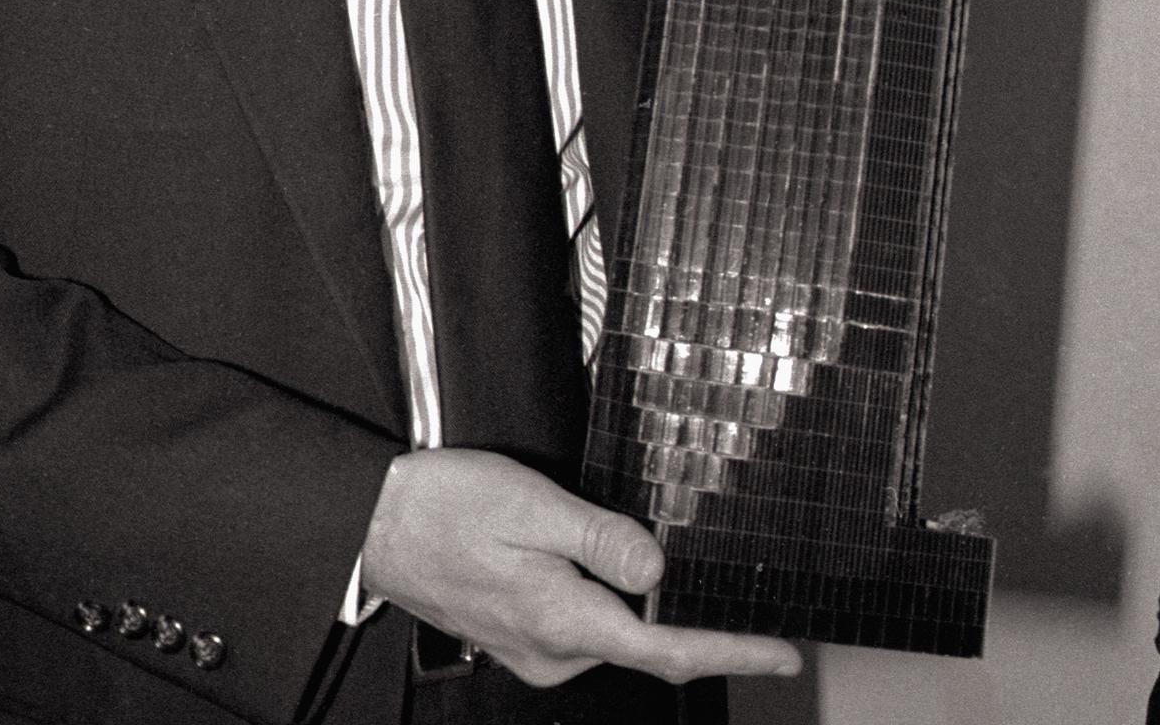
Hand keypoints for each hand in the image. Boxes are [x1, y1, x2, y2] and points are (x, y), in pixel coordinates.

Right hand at [361, 447, 802, 688]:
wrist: (376, 524)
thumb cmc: (447, 506)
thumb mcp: (533, 504)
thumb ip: (601, 539)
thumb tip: (661, 571)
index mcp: (565, 621)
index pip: (667, 651)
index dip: (732, 652)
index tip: (783, 654)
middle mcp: (554, 652)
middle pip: (643, 639)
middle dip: (678, 610)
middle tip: (698, 569)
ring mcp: (534, 651)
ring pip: (609, 628)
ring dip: (629, 595)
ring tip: (605, 534)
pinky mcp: (519, 637)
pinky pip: (579, 622)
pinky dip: (599, 596)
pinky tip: (581, 555)